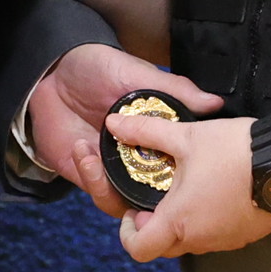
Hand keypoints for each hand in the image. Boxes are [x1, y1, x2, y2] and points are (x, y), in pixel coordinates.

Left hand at [22, 43, 219, 219]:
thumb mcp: (139, 74)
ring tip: (98, 159)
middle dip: (148, 202)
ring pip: (124, 203)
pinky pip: (97, 191)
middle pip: (154, 200)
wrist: (55, 70)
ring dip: (112, 187)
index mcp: (159, 142)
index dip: (186, 185)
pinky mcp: (88, 175)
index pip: (181, 172)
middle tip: (138, 181)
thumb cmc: (100, 68)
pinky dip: (91, 177)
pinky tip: (83, 150)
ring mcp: (114, 171)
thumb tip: (215, 103)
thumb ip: (176, 91)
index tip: (181, 179)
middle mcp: (141, 162)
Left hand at [108, 108, 270, 262]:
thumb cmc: (233, 149)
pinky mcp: (248, 236)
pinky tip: (215, 191)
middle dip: (154, 227)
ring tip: (187, 188)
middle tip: (157, 196)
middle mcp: (200, 240)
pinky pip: (217, 236)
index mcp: (178, 222)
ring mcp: (227, 241)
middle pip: (164, 247)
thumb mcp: (186, 136)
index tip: (133, 210)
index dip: (128, 233)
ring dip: (182, 223)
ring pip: (192, 242)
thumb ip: (146, 132)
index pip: (138, 249)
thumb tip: (111, 123)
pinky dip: (207, 221)